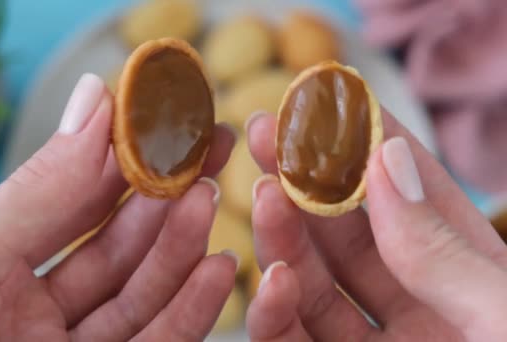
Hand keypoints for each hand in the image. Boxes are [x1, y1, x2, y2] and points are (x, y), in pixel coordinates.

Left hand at [0, 74, 237, 341]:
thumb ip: (42, 187)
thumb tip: (94, 99)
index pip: (71, 206)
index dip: (119, 163)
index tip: (163, 123)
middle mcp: (32, 316)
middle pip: (114, 250)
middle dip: (161, 200)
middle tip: (203, 155)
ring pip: (140, 297)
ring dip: (182, 248)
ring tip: (210, 199)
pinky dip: (190, 311)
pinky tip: (217, 269)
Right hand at [245, 111, 506, 340]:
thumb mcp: (501, 314)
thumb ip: (442, 249)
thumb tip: (386, 158)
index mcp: (469, 275)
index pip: (412, 193)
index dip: (369, 142)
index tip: (326, 100)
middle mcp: (419, 305)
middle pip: (347, 235)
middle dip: (303, 182)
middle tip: (266, 136)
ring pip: (310, 284)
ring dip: (279, 239)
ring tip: (265, 196)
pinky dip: (272, 313)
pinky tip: (273, 280)